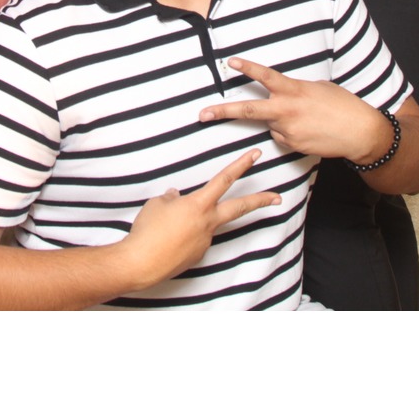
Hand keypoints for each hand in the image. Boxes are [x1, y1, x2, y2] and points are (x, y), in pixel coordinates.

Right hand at [120, 149, 278, 288]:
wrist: (141, 263)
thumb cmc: (148, 230)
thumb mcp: (157, 204)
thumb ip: (171, 198)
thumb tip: (176, 197)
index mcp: (199, 204)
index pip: (224, 179)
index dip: (241, 165)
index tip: (255, 155)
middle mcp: (208, 222)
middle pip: (240, 207)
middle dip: (260, 201)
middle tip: (277, 198)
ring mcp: (205, 240)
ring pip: (206, 224)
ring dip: (191, 222)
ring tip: (165, 228)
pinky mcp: (198, 255)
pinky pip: (193, 239)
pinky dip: (182, 236)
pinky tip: (166, 240)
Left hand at [200, 58, 391, 164]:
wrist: (359, 133)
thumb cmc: (341, 105)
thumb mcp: (318, 88)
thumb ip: (294, 91)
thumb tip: (279, 97)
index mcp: (293, 91)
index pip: (265, 76)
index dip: (246, 68)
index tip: (229, 62)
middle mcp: (286, 111)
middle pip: (247, 111)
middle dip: (221, 112)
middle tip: (202, 114)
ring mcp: (287, 131)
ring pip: (271, 124)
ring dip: (280, 120)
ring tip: (308, 119)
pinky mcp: (291, 146)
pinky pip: (281, 137)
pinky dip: (290, 133)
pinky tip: (309, 131)